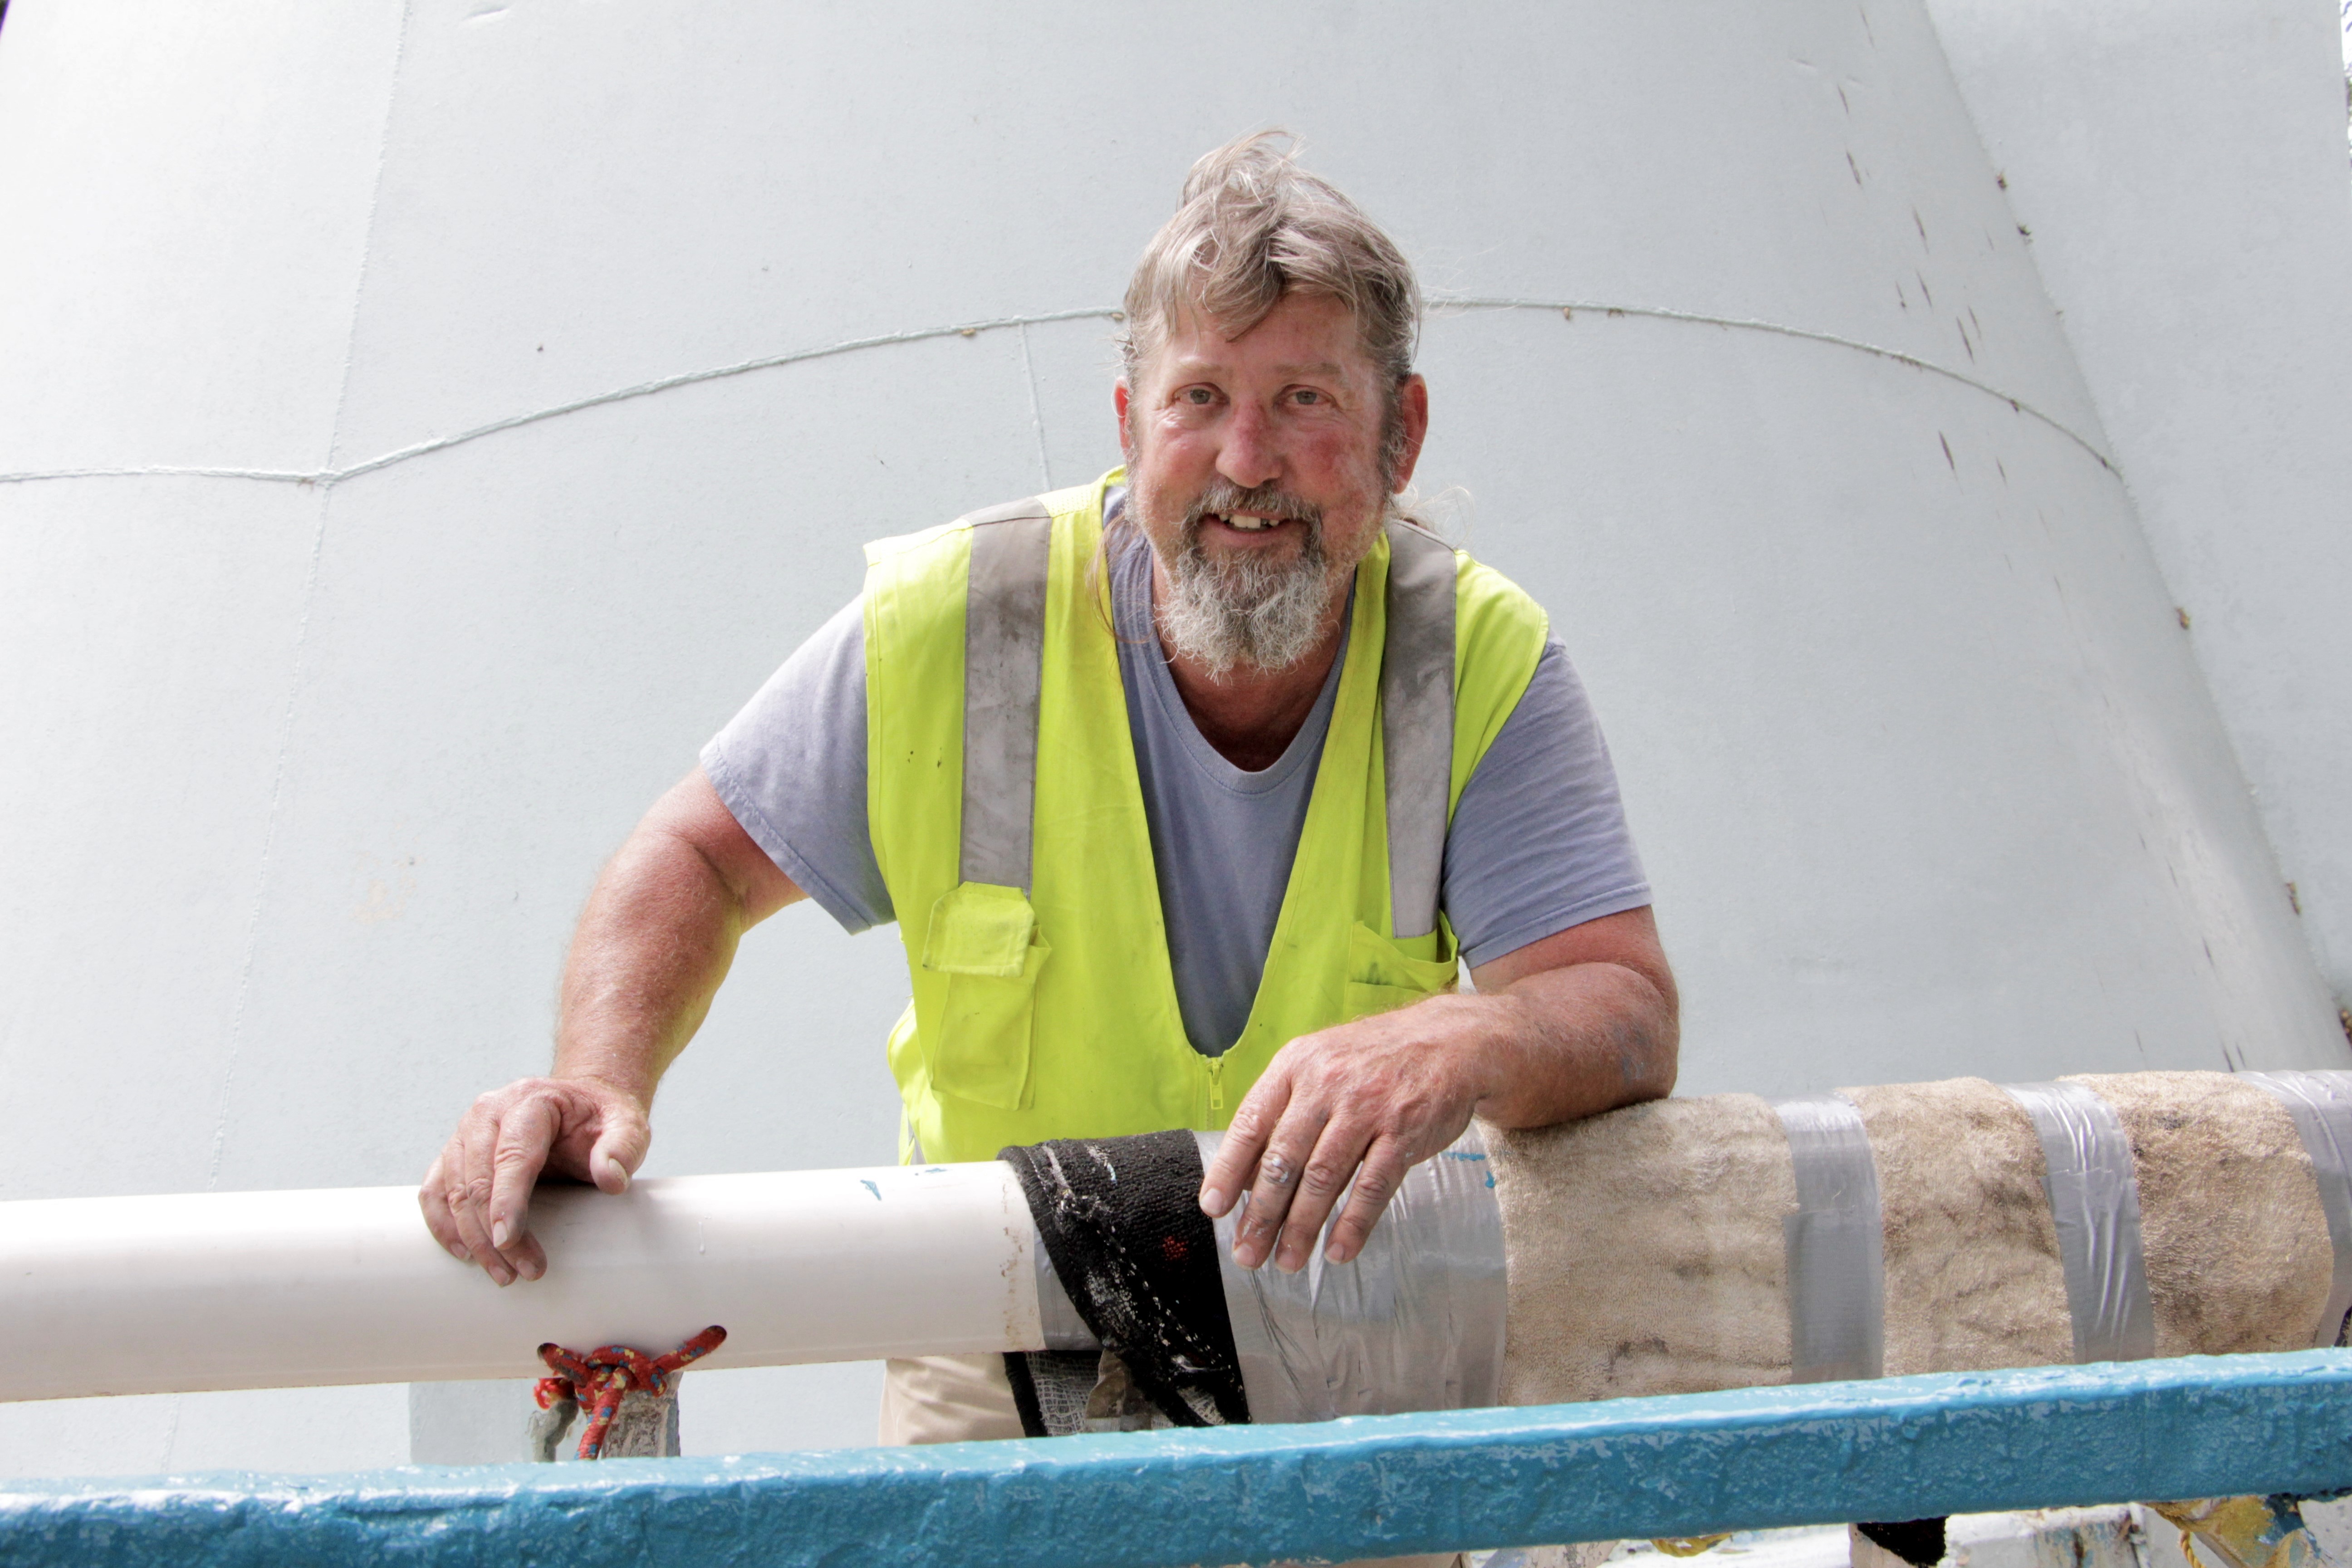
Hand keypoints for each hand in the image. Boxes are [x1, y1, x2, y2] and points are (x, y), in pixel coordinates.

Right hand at [418, 1075, 648, 1285]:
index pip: (511, 1155)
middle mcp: (488, 1112)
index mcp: (530, 1102)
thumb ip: (622, 1148)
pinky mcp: (455, 1153)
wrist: (581, 1104)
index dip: (507, 1200)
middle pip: (478, 1179)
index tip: (508, 1241)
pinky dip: (443, 1224)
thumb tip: (611, 1179)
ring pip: (453, 1191)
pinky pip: (435, 1190)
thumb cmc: (602, 1119)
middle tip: (519, 1273)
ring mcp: (466, 1132)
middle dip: (493, 1233)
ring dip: (471, 1238)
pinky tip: (463, 1254)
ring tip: (502, 1274)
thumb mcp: (627, 1126)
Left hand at [1197, 1002, 1481, 1272]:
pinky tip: (1338, 1250)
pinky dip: (1354, 1223)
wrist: (1450, 1042)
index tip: (1213, 1208)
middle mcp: (1328, 1085)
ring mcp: (1368, 1108)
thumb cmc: (1373, 1061)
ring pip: (1325, 1178)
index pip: (1252, 1122)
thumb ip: (1284, 1113)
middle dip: (1262, 1214)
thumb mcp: (1320, 1065)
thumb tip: (1248, 1175)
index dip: (1229, 1169)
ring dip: (1302, 1226)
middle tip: (1247, 1252)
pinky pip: (1373, 1186)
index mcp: (1296, 1066)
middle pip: (1285, 1159)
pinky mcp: (1404, 1133)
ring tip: (1286, 1260)